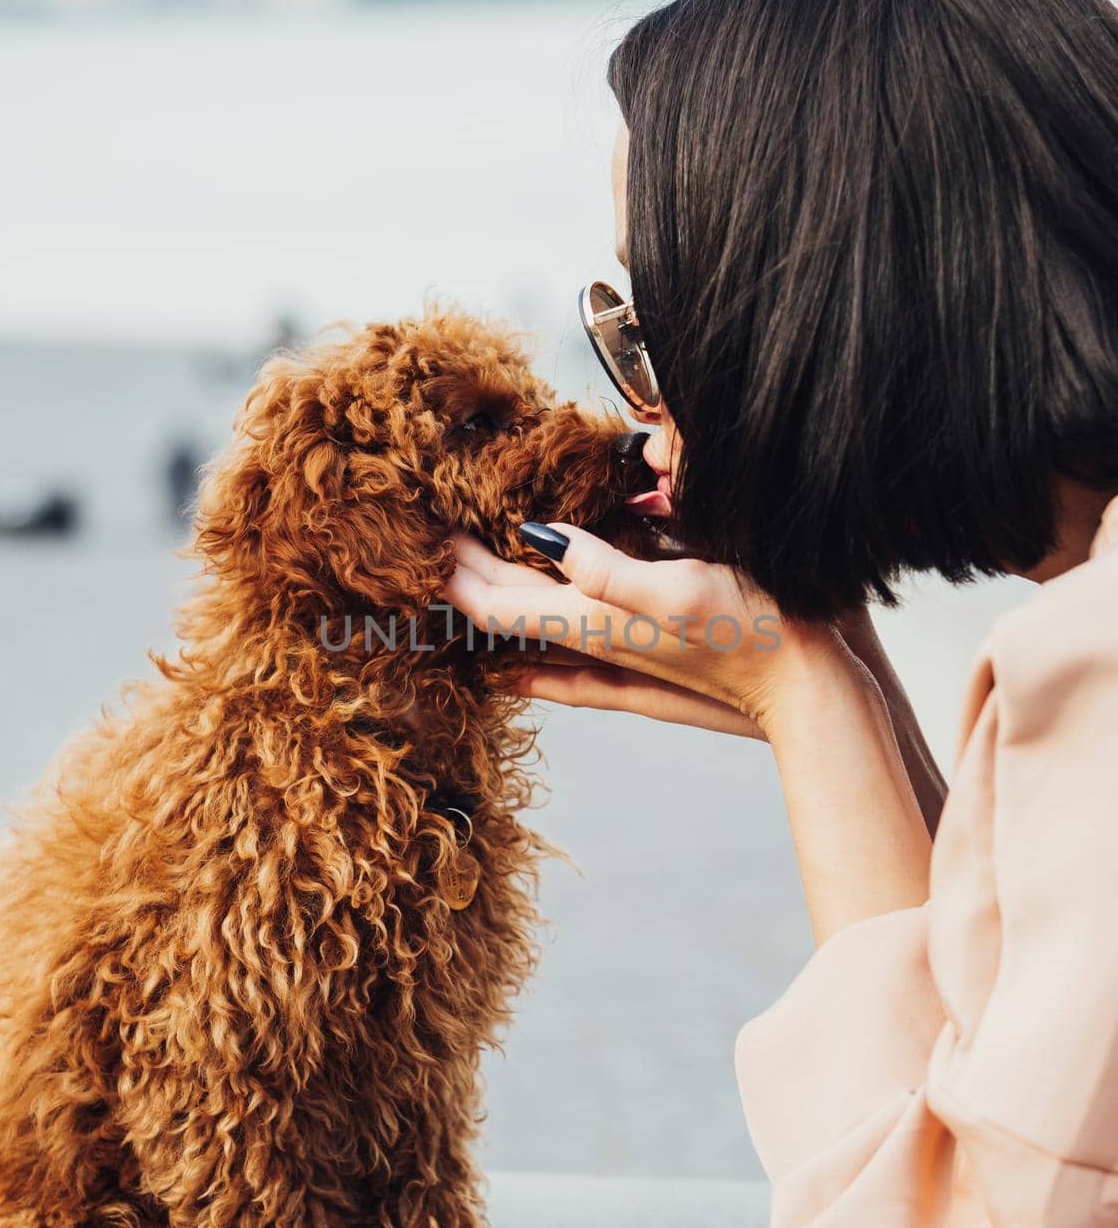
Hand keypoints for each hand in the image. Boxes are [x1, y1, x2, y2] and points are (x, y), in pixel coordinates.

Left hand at [444, 525, 842, 736]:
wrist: (816, 694)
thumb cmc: (759, 635)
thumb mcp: (683, 590)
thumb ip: (608, 569)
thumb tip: (537, 536)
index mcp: (594, 624)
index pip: (492, 603)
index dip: (449, 570)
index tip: (412, 533)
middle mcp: (597, 645)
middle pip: (504, 613)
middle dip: (462, 578)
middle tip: (427, 538)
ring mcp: (620, 660)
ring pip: (533, 632)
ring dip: (496, 600)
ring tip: (465, 571)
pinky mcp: (648, 665)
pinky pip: (567, 659)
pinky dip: (532, 645)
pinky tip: (516, 655)